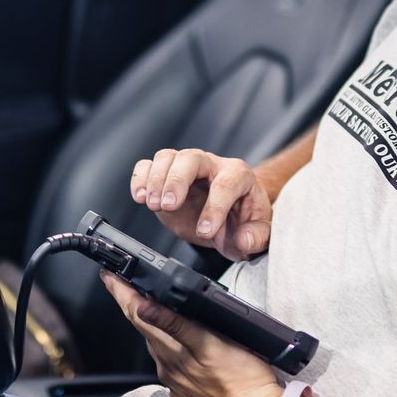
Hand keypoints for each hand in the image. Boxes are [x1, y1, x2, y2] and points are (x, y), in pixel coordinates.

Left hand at [99, 272, 279, 396]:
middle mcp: (169, 367)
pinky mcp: (187, 392)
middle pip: (144, 329)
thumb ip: (176, 325)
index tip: (108, 276)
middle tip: (121, 283)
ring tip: (144, 305)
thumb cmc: (244, 383)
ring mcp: (177, 382)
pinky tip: (174, 342)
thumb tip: (143, 307)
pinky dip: (166, 345)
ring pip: (157, 346)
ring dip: (148, 324)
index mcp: (172, 352)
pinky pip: (170, 363)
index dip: (122, 293)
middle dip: (131, 304)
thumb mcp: (212, 345)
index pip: (138, 315)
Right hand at [130, 148, 271, 258]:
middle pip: (192, 159)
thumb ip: (256, 237)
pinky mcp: (165, 175)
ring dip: (156, 181)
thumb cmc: (243, 220)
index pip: (225, 184)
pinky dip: (140, 178)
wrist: (230, 217)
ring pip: (168, 157)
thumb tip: (243, 239)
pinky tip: (139, 197)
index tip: (205, 232)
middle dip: (177, 181)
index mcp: (238, 175)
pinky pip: (148, 165)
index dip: (214, 208)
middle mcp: (211, 165)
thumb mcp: (257, 233)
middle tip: (169, 206)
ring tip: (154, 205)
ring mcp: (186, 167)